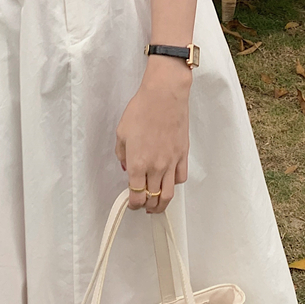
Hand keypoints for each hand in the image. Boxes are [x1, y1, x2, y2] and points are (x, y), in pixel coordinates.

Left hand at [115, 56, 191, 213]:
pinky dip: (174, 184)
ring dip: (162, 204)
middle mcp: (155, 167)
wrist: (164, 96)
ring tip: (157, 205)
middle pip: (153, 199)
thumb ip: (122, 154)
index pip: (136, 196)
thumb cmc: (142, 109)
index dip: (132, 204)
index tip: (131, 203)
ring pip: (169, 195)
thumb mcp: (122, 132)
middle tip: (143, 206)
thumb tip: (127, 166)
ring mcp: (171, 162)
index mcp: (137, 164)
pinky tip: (169, 181)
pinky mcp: (183, 154)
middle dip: (146, 207)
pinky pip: (180, 178)